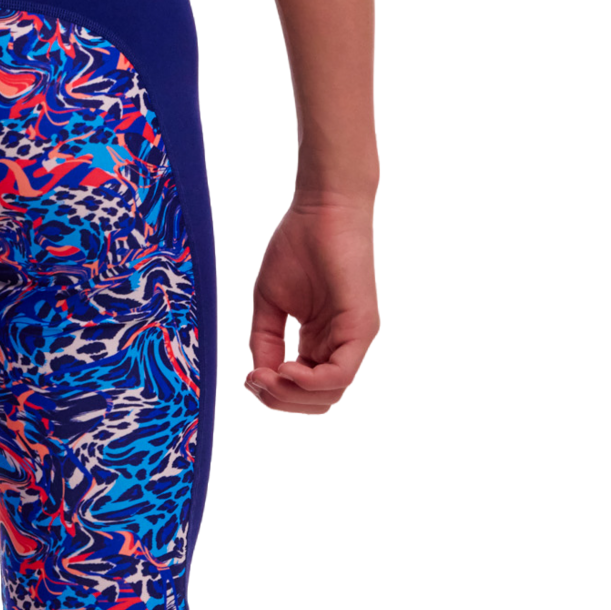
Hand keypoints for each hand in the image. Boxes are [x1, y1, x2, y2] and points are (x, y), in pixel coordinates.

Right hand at [243, 195, 380, 416]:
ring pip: (332, 395)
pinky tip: (286, 368)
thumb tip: (259, 377)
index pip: (303, 389)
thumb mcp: (269, 301)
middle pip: (319, 402)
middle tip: (255, 382)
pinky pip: (342, 374)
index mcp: (321, 340)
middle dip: (281, 402)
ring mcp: (355, 339)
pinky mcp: (362, 328)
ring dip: (293, 396)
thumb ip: (264, 340)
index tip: (247, 377)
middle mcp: (342, 345)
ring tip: (267, 376)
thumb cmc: (297, 244)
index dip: (273, 393)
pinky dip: (311, 382)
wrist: (321, 207)